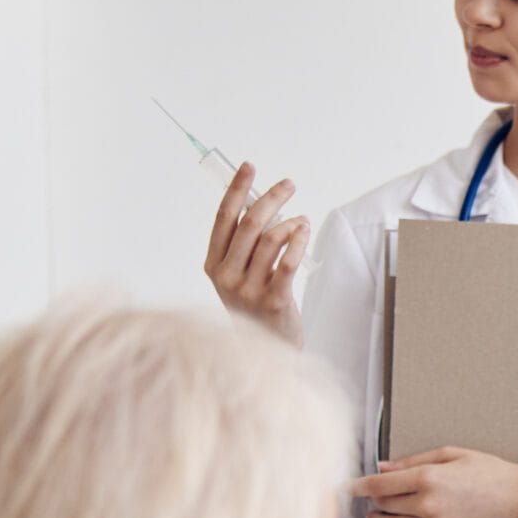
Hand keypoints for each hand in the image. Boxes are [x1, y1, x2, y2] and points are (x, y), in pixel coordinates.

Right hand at [204, 161, 307, 346]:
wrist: (266, 350)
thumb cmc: (256, 306)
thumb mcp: (240, 275)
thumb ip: (246, 244)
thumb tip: (262, 202)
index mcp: (213, 264)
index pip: (224, 218)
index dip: (237, 189)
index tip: (249, 167)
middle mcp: (226, 276)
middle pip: (249, 223)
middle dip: (271, 197)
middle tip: (289, 184)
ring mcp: (248, 289)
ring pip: (271, 239)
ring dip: (290, 222)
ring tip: (302, 220)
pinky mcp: (273, 300)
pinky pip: (287, 261)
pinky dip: (298, 240)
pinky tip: (304, 230)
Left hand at [349, 448, 517, 517]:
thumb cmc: (489, 473)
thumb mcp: (451, 454)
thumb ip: (413, 461)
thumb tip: (383, 467)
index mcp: (428, 478)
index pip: (380, 484)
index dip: (359, 486)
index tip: (348, 486)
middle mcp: (427, 505)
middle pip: (384, 505)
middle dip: (372, 500)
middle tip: (368, 497)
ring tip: (374, 516)